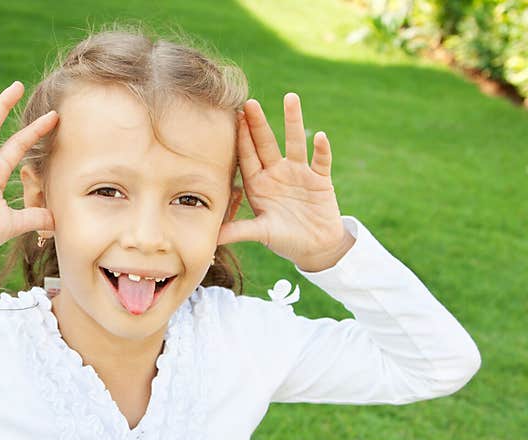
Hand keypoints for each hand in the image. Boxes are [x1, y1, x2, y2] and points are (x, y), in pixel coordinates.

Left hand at [218, 93, 353, 271]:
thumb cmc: (285, 240)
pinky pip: (321, 161)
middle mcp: (277, 174)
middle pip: (266, 144)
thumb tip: (212, 237)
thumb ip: (239, 231)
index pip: (247, 157)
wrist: (314, 247)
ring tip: (290, 98)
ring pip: (295, 143)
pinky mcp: (320, 180)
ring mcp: (299, 174)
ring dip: (293, 122)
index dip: (241, 139)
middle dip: (258, 124)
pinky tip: (320, 136)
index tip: (233, 118)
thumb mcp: (261, 233)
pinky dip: (321, 150)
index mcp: (259, 185)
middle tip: (250, 102)